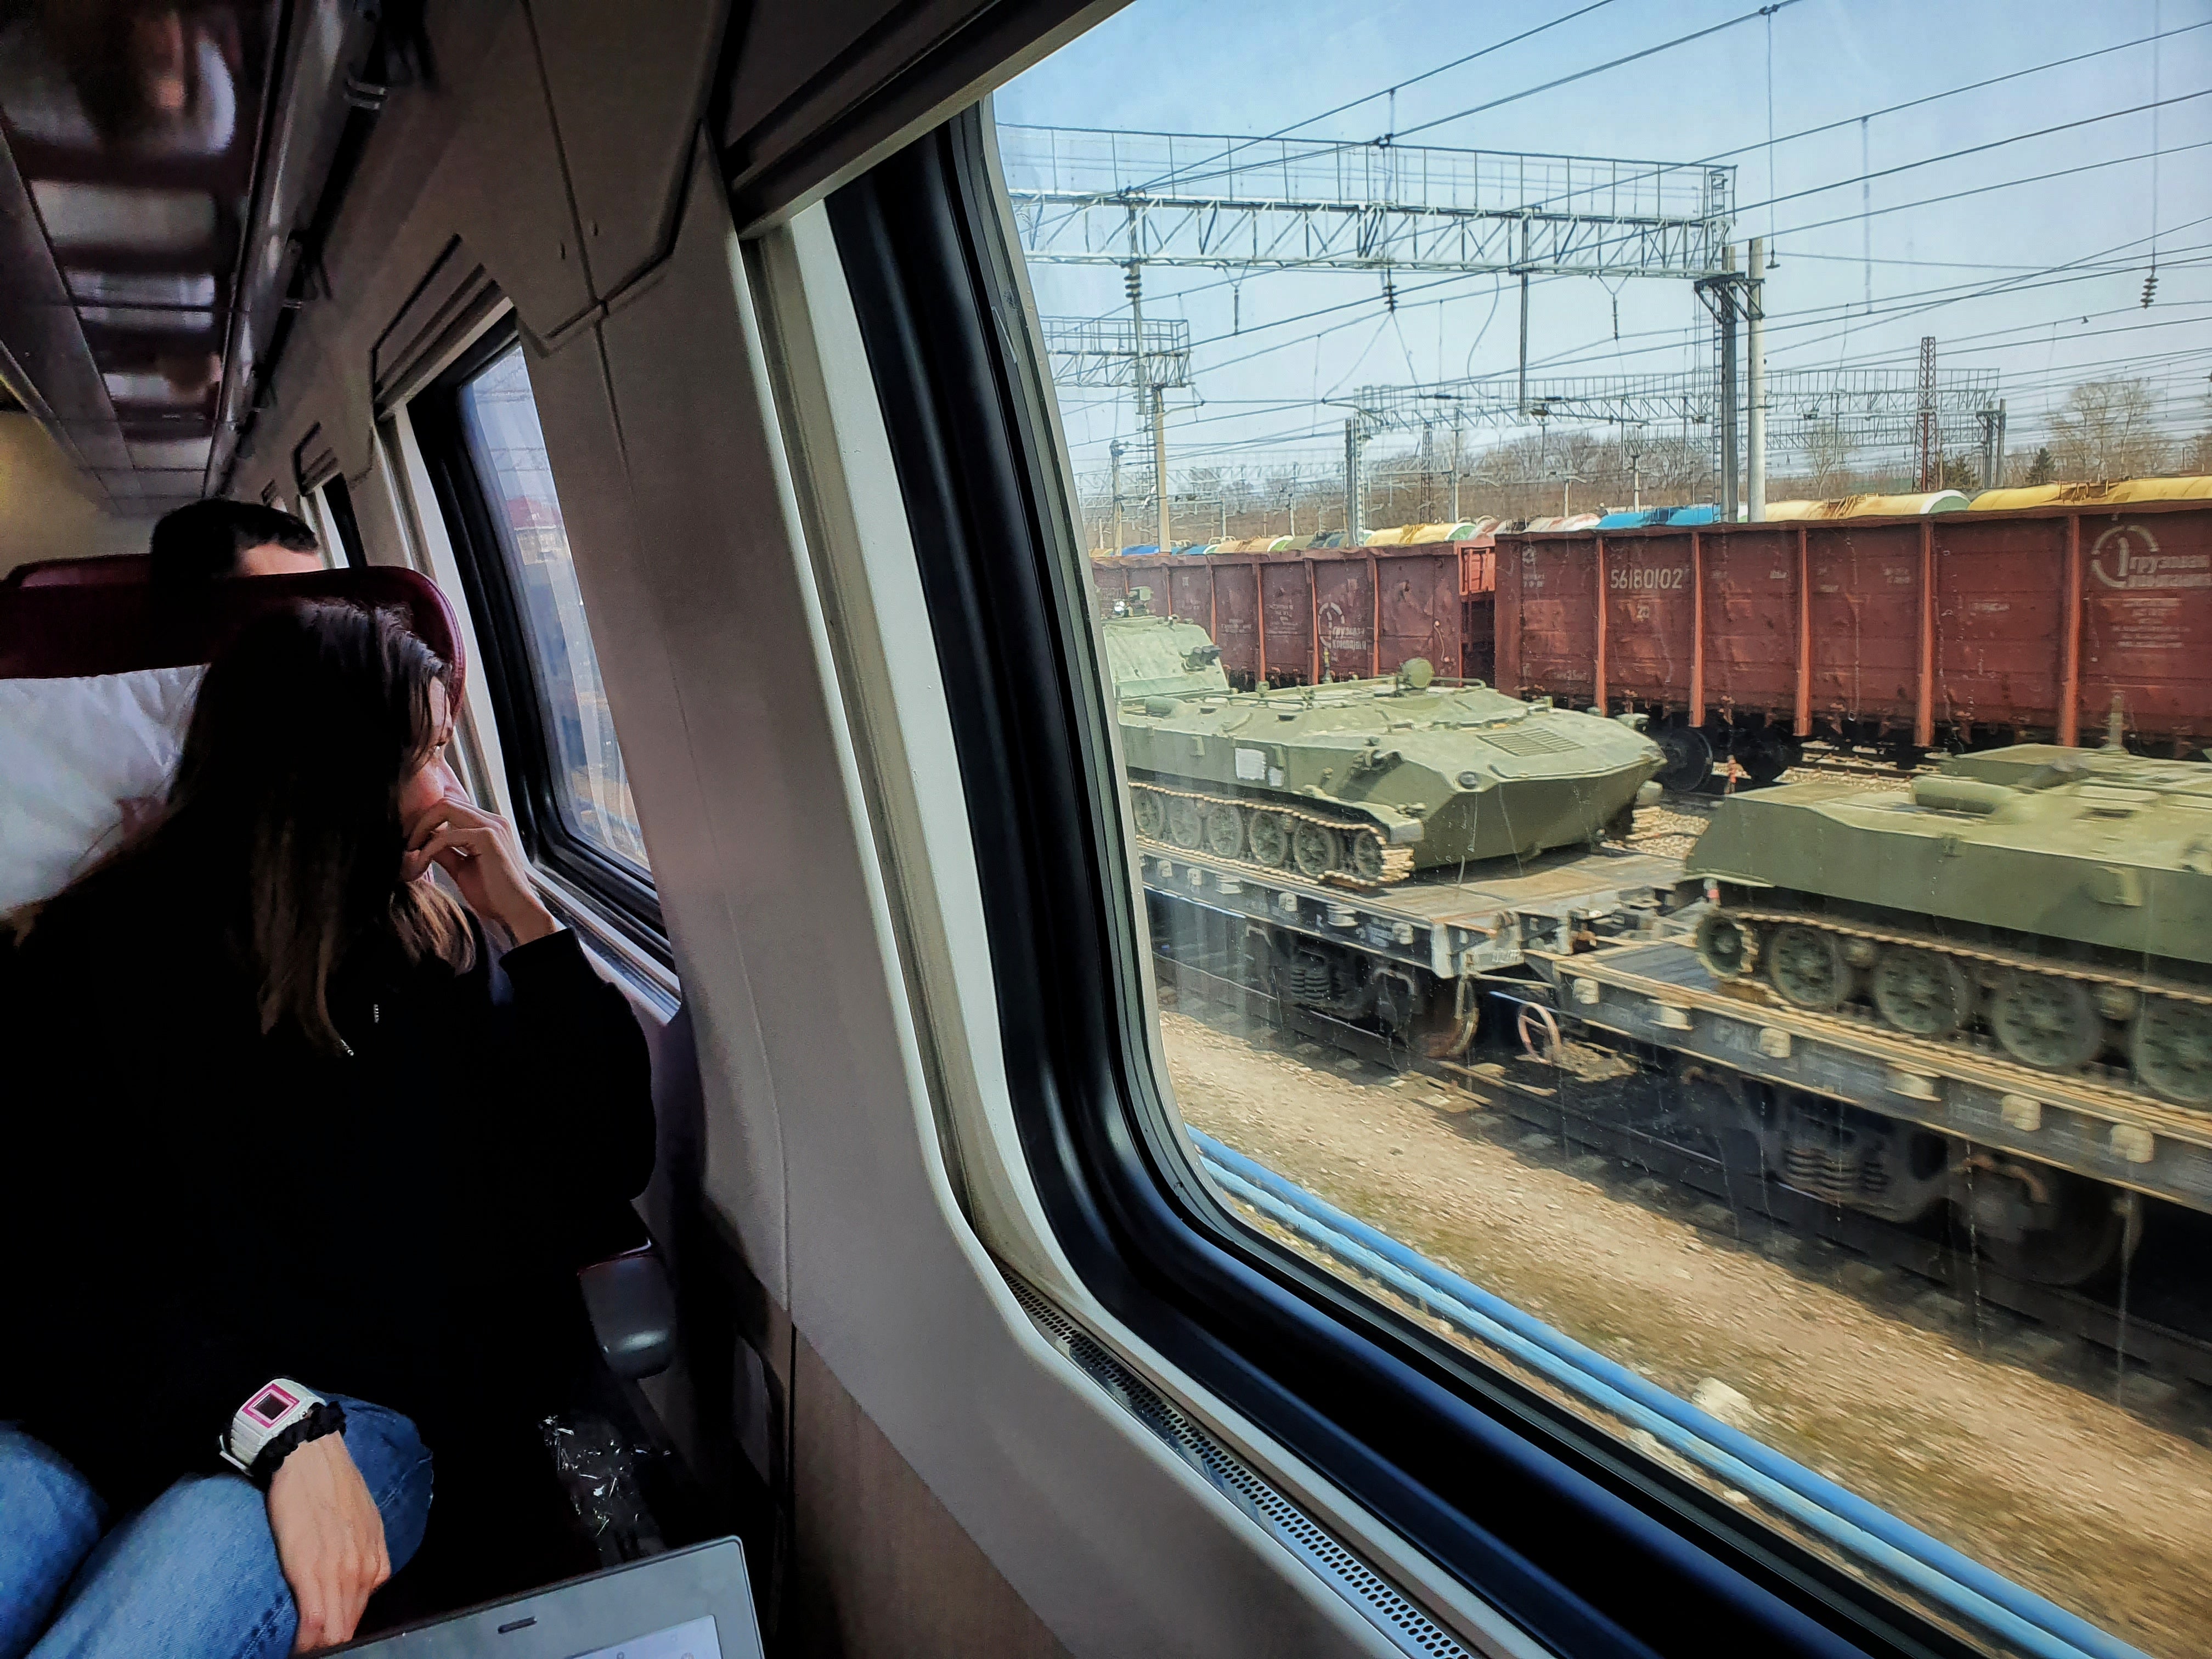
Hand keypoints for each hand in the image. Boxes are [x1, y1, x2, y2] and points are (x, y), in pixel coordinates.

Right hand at [266, 1433, 390, 1652]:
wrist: (311, 1457)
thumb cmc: (332, 1488)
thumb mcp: (363, 1525)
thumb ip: (364, 1556)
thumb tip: (358, 1583)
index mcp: (375, 1562)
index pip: (361, 1616)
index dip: (343, 1634)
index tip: (329, 1642)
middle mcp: (363, 1570)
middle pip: (350, 1627)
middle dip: (333, 1643)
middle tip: (317, 1651)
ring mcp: (339, 1572)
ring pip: (335, 1629)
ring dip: (320, 1645)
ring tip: (306, 1652)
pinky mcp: (311, 1570)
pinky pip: (315, 1619)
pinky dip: (307, 1640)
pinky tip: (300, 1649)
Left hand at [403, 775, 558, 944]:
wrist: (515, 911)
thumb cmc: (494, 894)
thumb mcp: (462, 868)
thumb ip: (446, 852)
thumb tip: (424, 842)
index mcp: (489, 826)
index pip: (451, 808)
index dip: (427, 821)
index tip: (412, 842)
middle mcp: (492, 820)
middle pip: (445, 803)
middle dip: (420, 821)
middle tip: (407, 843)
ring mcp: (492, 826)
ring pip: (445, 808)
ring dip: (422, 829)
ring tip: (411, 850)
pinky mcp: (487, 837)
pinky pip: (447, 836)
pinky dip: (429, 848)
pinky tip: (422, 862)